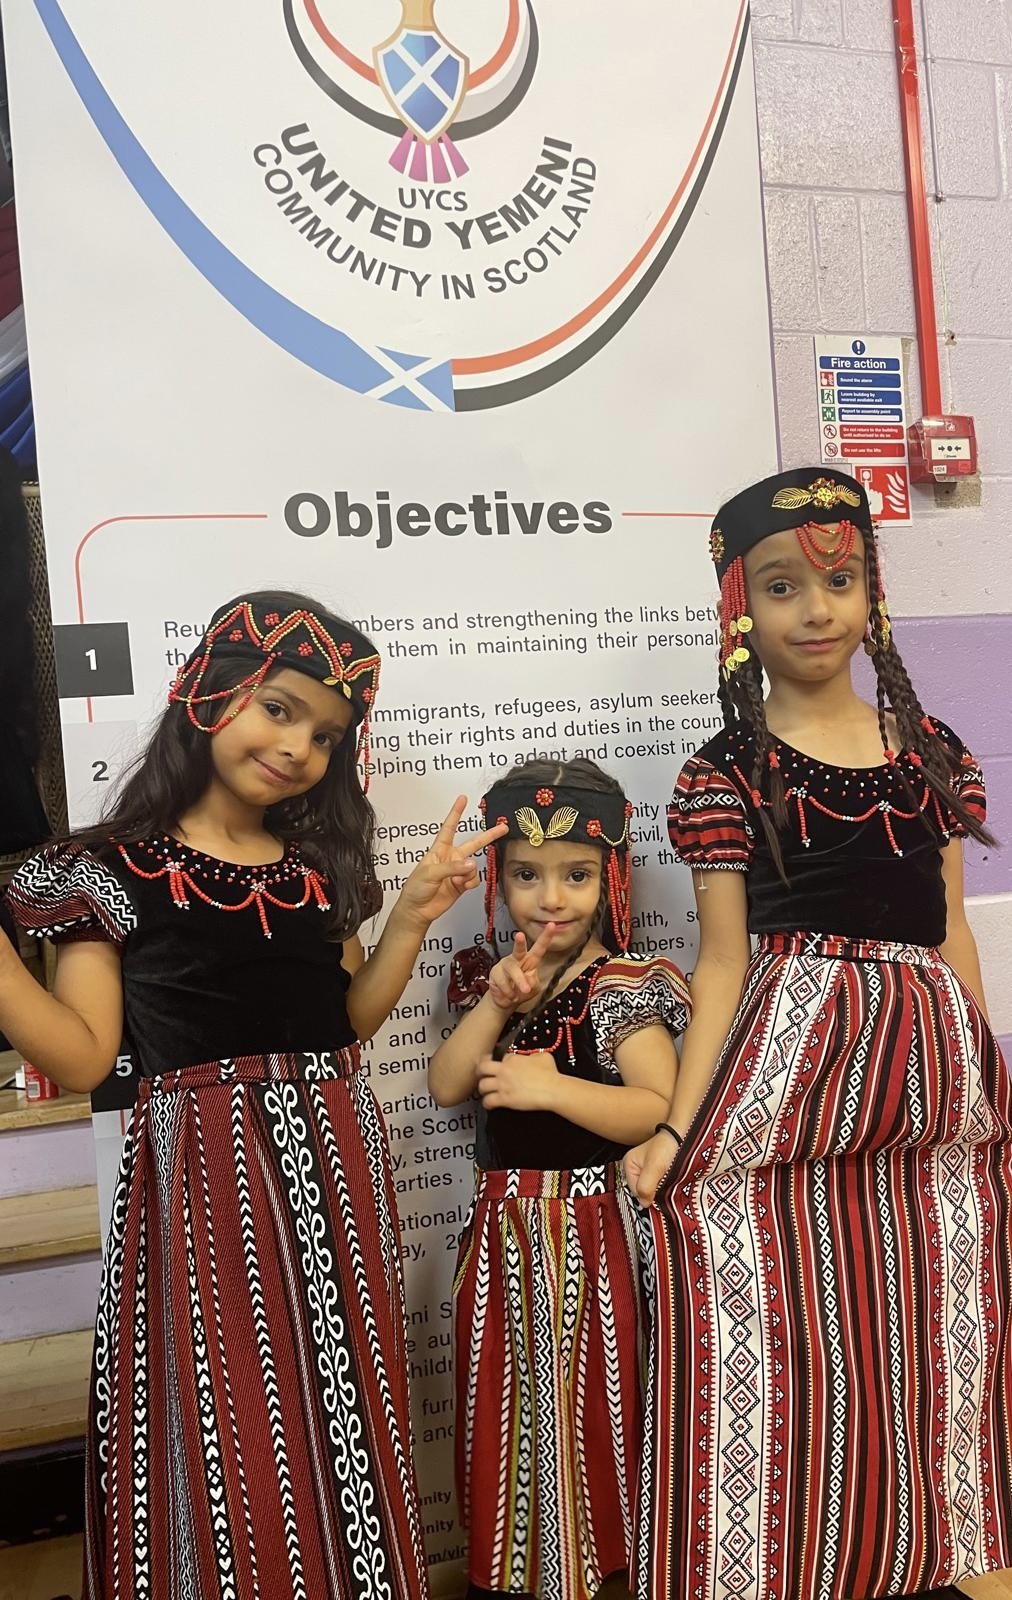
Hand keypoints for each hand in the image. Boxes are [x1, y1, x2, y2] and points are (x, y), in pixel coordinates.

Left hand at [396, 797, 506, 928]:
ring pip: (474, 866)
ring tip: (456, 881)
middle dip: (488, 836)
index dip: (456, 812)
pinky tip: (459, 886)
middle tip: (502, 827)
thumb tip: (471, 865)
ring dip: (467, 873)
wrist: (417, 910)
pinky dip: (468, 883)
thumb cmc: (415, 889)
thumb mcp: (430, 873)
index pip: (449, 827)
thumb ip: (452, 867)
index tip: (462, 799)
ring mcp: (457, 872)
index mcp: (439, 850)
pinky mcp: (462, 884)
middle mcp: (450, 858)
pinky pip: (474, 880)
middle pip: (473, 843)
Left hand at [477, 1049, 558, 1112]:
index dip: (498, 1062)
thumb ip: (534, 1055)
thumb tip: (533, 1056)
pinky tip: (489, 1104)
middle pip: (482, 1068)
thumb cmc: (550, 1074)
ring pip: (482, 1085)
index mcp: (512, 1059)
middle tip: (480, 1074)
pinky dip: (486, 1104)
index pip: (498, 1057)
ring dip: (482, 1089)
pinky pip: (488, 1101)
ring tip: (485, 1091)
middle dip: (479, 1071)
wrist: (553, 1090)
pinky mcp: (504, 1099)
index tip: (499, 1065)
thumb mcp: (544, 1056)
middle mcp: (504, 1071)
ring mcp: (503, 1085)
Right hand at [487, 926, 556, 1012]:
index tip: (552, 925)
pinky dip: (508, 992)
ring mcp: (505, 964)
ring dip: (518, 982)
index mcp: (530, 960)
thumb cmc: (522, 991)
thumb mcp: (534, 989)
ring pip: (512, 970)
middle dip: (519, 942)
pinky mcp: (495, 972)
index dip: (546, 937)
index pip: (539, 947)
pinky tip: (510, 995)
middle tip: (519, 935)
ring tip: (523, 992)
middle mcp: (517, 959)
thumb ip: (533, 983)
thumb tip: (527, 981)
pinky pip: (503, 982)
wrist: (505, 1001)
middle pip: (519, 949)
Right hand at [624, 1128, 679, 1207]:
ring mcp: (647, 1170)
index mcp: (629, 1164)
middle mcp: (636, 1167)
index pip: (635, 1191)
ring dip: (661, 1189)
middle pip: (643, 1190)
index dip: (647, 1194)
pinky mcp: (658, 1171)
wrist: (684, 1135)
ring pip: (652, 1189)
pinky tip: (671, 1181)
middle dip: (654, 1192)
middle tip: (666, 1186)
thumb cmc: (668, 1146)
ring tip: (670, 1182)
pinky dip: (666, 1186)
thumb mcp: (654, 1167)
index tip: (659, 1193)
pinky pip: (660, 1185)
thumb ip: (645, 1186)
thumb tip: (644, 1203)